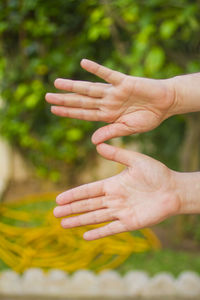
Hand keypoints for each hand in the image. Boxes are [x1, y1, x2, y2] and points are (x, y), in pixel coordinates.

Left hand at [45, 59, 175, 143]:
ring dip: (73, 86)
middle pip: (82, 101)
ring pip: (90, 88)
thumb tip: (93, 141)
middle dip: (65, 99)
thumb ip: (111, 132)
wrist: (165, 104)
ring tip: (57, 82)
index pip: (84, 113)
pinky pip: (108, 74)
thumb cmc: (149, 118)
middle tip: (47, 97)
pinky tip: (83, 63)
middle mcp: (107, 102)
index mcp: (108, 115)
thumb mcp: (129, 129)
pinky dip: (96, 69)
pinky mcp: (124, 82)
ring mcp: (114, 92)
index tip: (54, 109)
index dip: (69, 111)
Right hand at [54, 143, 179, 239]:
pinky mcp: (130, 223)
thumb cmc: (157, 173)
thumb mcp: (136, 160)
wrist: (174, 189)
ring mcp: (121, 212)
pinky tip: (86, 236)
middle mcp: (114, 199)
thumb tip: (98, 145)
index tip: (59, 198)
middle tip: (55, 213)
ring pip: (95, 218)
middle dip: (71, 209)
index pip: (89, 190)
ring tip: (63, 224)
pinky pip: (111, 229)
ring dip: (79, 221)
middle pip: (88, 205)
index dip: (74, 194)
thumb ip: (117, 154)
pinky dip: (98, 233)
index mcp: (113, 184)